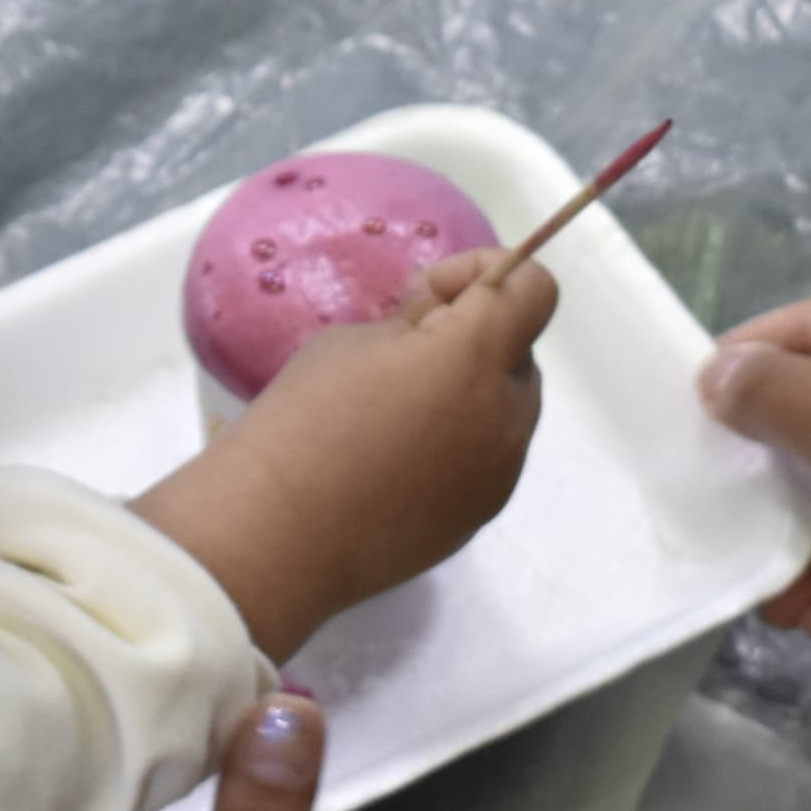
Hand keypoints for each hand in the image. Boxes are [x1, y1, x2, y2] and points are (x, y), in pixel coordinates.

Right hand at [135, 250, 556, 662]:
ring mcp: (500, 475)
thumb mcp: (351, 342)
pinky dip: (458, 444)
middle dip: (474, 339)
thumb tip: (440, 316)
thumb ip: (413, 320)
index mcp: (477, 357)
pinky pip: (486, 459)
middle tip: (401, 354)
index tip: (431, 296)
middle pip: (519, 352)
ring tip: (397, 413)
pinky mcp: (479, 517)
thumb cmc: (303, 422)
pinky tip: (396, 462)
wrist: (275, 536)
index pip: (535, 289)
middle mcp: (508, 417)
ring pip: (506, 409)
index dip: (489, 274)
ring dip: (470, 393)